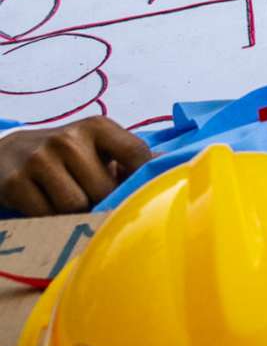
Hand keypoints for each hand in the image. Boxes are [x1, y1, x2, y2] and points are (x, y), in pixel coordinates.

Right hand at [0, 118, 151, 213]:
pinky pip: (45, 215)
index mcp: (97, 126)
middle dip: (102, 201)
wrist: (7, 153)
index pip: (135, 152)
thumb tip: (171, 164)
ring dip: (75, 213)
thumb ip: (130, 156)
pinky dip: (50, 218)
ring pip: (75, 205)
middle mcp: (68, 139)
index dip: (142, 177)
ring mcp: (39, 159)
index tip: (138, 191)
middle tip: (93, 200)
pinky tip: (46, 206)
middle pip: (104, 189)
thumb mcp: (98, 146)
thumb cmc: (66, 154)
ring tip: (70, 203)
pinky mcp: (14, 182)